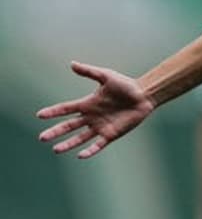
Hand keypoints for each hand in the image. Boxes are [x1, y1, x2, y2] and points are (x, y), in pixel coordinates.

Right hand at [37, 61, 155, 157]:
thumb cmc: (126, 85)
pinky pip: (98, 144)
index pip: (66, 109)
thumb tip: (72, 64)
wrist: (144, 95)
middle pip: (69, 126)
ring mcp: (100, 126)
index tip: (40, 115)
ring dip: (68, 144)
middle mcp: (91, 117)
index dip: (53, 112)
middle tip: (42, 138)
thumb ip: (89, 72)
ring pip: (80, 138)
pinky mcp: (111, 134)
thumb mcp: (106, 76)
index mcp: (88, 103)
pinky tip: (81, 155)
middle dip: (56, 131)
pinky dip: (90, 150)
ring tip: (56, 150)